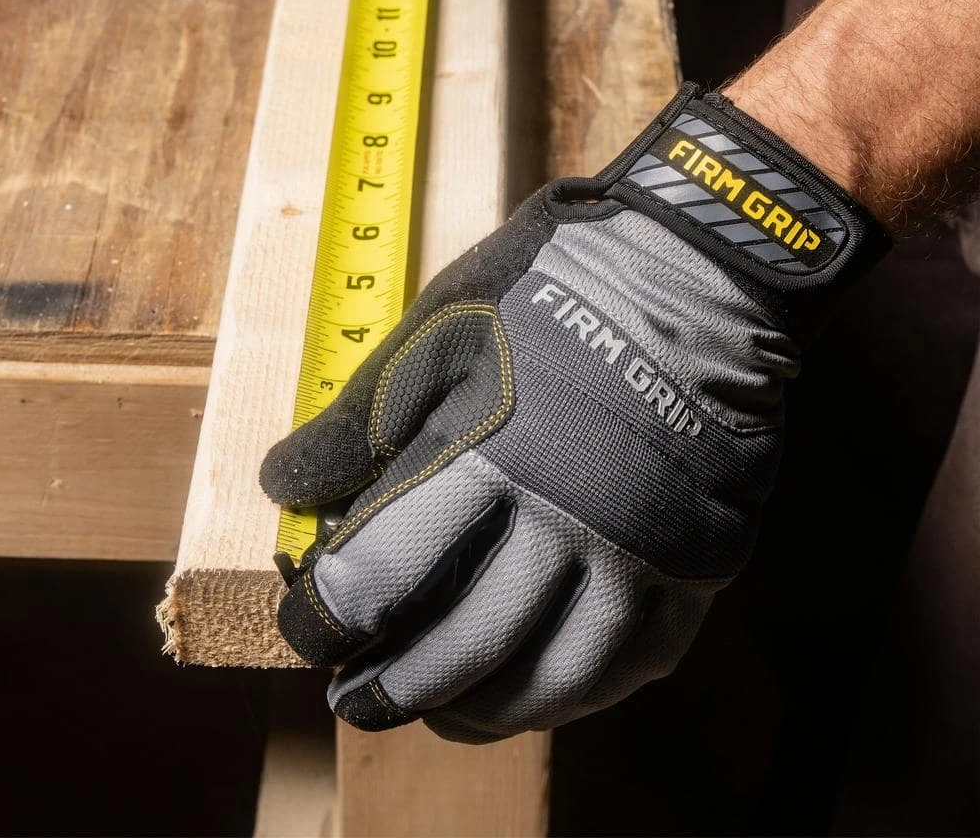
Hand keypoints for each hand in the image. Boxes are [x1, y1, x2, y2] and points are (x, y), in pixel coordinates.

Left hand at [260, 83, 886, 742]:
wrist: (696, 275)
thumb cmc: (556, 288)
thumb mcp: (441, 326)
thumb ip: (362, 416)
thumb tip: (287, 485)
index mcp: (490, 456)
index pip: (383, 577)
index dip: (328, 620)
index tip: (309, 629)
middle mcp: (568, 523)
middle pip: (464, 647)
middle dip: (392, 687)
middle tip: (354, 696)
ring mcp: (641, 553)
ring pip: (553, 680)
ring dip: (481, 710)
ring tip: (440, 709)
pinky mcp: (696, 561)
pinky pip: (633, 664)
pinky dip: (573, 694)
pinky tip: (536, 688)